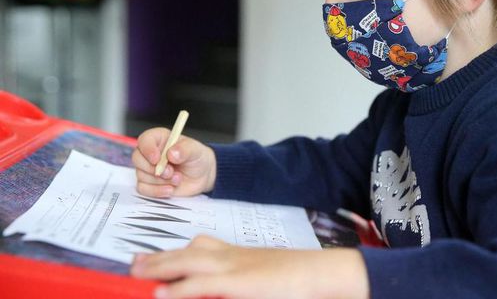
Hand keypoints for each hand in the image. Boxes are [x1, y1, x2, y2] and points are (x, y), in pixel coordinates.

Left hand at [130, 235, 369, 298]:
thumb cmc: (295, 278)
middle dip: (159, 257)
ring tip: (136, 271)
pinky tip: (161, 293)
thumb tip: (221, 289)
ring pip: (188, 262)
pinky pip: (201, 283)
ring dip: (160, 267)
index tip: (156, 256)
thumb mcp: (262, 277)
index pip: (200, 247)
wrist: (318, 272)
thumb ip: (239, 283)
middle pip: (188, 252)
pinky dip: (179, 288)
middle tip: (135, 262)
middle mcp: (231, 256)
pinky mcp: (239, 282)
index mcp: (237, 255)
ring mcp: (234, 267)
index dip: (175, 252)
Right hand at [132, 128, 216, 197]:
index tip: (157, 159)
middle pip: (137, 159)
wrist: (202, 176)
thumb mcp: (195, 150)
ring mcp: (148, 169)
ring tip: (177, 179)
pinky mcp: (150, 183)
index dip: (148, 149)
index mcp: (160, 139)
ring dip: (160, 181)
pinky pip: (143, 189)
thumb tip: (171, 153)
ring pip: (141, 175)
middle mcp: (151, 153)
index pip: (144, 140)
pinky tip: (170, 189)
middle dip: (154, 169)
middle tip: (171, 172)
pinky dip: (156, 191)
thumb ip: (185, 149)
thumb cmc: (197, 158)